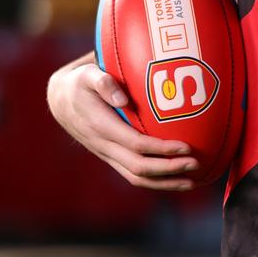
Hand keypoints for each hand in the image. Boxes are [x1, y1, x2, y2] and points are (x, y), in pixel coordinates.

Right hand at [47, 54, 197, 189]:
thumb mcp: (88, 75)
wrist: (62, 101)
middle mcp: (104, 145)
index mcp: (101, 126)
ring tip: (192, 180)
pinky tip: (176, 178)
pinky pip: (133, 175)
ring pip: (135, 177)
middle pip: (139, 167)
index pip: (135, 144)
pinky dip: (156, 181)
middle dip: (168, 169)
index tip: (186, 147)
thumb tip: (123, 100)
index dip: (161, 149)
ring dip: (164, 182)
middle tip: (195, 164)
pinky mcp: (111, 157)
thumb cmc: (81, 84)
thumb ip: (104, 83)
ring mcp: (107, 154)